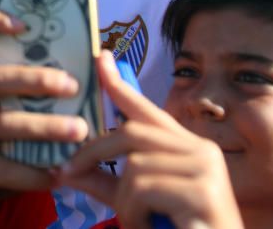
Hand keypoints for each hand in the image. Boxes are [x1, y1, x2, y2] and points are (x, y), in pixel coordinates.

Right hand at [0, 10, 88, 224]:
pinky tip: (58, 174)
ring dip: (46, 126)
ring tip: (79, 131)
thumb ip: (14, 93)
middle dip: (38, 80)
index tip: (25, 24)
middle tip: (74, 86)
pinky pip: (4, 167)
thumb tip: (72, 73)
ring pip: (5, 123)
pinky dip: (34, 173)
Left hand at [57, 52, 242, 228]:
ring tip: (137, 221)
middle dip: (94, 152)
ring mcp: (206, 168)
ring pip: (134, 166)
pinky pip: (144, 189)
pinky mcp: (203, 191)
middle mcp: (201, 150)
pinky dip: (134, 213)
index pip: (148, 111)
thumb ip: (106, 184)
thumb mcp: (136, 204)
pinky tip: (149, 226)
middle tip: (68, 173)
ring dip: (123, 200)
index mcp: (187, 148)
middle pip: (132, 133)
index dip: (120, 86)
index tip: (100, 59)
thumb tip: (66, 169)